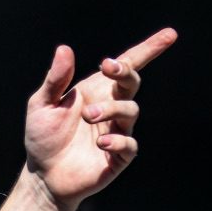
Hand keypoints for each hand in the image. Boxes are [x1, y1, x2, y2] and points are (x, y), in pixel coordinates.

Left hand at [23, 27, 176, 207]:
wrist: (42, 175)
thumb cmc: (43, 137)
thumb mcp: (41, 105)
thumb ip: (55, 80)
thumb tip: (64, 49)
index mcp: (96, 91)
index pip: (126, 66)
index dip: (149, 50)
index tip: (169, 35)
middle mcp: (110, 108)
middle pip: (132, 83)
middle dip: (125, 72)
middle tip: (107, 67)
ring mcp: (116, 131)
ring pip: (131, 111)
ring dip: (111, 108)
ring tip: (87, 116)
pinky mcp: (117, 157)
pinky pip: (129, 145)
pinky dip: (118, 140)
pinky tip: (100, 142)